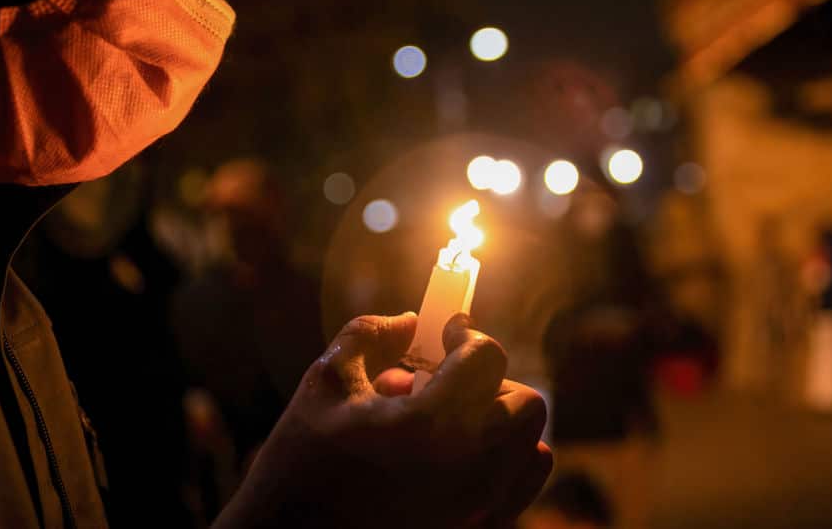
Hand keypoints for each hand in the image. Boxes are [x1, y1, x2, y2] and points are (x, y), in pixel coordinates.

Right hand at [213, 312, 551, 528]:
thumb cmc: (299, 464)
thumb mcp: (326, 383)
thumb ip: (371, 336)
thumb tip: (411, 321)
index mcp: (432, 425)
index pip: (486, 358)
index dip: (466, 334)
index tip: (448, 333)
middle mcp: (470, 472)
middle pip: (526, 405)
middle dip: (491, 382)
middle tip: (448, 383)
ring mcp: (478, 513)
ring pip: (531, 452)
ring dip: (500, 427)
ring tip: (450, 427)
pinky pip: (516, 494)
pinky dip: (498, 469)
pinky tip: (448, 465)